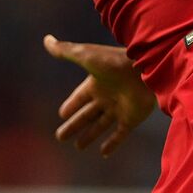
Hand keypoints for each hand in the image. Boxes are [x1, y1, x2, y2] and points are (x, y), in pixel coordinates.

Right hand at [43, 35, 154, 157]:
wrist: (146, 68)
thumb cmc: (114, 61)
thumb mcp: (85, 55)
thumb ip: (65, 50)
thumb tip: (46, 39)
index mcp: (96, 83)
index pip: (79, 97)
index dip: (70, 105)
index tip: (61, 114)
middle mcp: (107, 96)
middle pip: (86, 114)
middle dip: (74, 125)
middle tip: (60, 137)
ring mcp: (120, 108)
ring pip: (101, 125)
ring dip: (89, 135)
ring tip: (78, 147)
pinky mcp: (132, 118)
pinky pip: (120, 134)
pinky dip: (112, 143)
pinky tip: (103, 153)